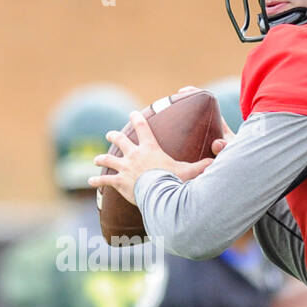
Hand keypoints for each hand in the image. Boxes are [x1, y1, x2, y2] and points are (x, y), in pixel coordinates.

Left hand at [89, 110, 215, 206]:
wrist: (158, 193)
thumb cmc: (172, 180)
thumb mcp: (188, 171)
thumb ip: (201, 166)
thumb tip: (216, 161)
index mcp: (149, 148)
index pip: (142, 128)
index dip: (137, 119)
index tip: (133, 113)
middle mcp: (134, 155)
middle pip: (121, 140)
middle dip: (114, 135)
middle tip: (110, 133)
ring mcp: (124, 168)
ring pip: (109, 159)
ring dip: (102, 158)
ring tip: (97, 158)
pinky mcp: (118, 182)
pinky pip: (105, 181)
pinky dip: (98, 181)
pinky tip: (91, 182)